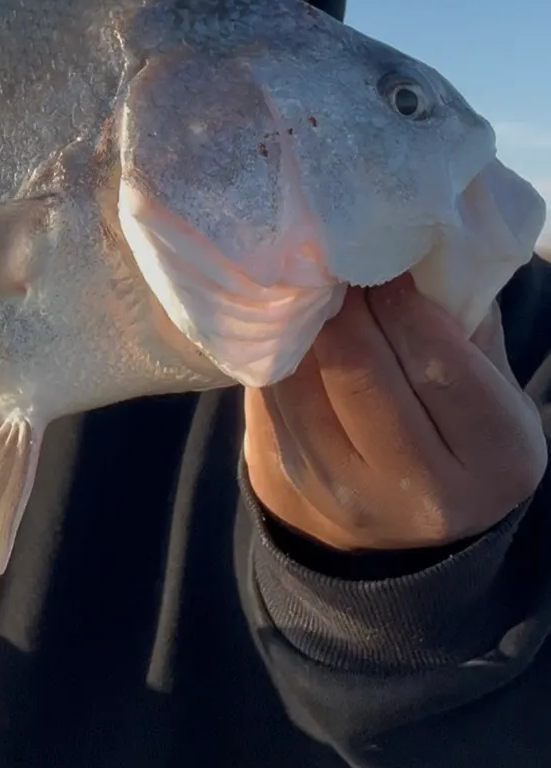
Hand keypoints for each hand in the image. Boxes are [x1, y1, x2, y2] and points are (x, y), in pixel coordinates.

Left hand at [244, 275, 546, 551]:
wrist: (396, 519)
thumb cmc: (451, 427)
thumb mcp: (488, 385)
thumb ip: (463, 324)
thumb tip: (416, 249)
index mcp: (496, 458)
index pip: (438, 364)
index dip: (401, 303)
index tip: (381, 256)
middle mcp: (424, 491)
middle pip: (359, 369)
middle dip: (342, 304)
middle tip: (332, 256)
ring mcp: (345, 489)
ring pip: (302, 378)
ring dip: (299, 320)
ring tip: (306, 280)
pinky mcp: (288, 476)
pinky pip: (270, 392)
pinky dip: (273, 347)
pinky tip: (281, 317)